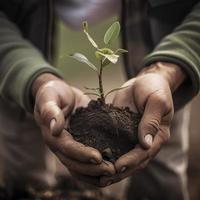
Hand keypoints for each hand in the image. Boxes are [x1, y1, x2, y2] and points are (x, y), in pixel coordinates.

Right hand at [32, 73, 114, 185]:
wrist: (59, 93)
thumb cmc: (53, 93)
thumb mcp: (49, 96)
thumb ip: (50, 110)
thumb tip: (54, 128)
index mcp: (53, 135)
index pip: (67, 148)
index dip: (81, 154)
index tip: (98, 158)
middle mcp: (61, 145)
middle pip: (74, 163)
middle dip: (92, 169)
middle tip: (111, 171)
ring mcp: (70, 146)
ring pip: (80, 167)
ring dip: (96, 173)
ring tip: (114, 174)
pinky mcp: (80, 143)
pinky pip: (86, 160)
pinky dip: (96, 168)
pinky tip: (111, 170)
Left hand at [100, 62, 185, 185]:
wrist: (144, 81)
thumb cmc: (154, 88)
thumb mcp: (157, 100)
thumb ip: (151, 121)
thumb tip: (145, 143)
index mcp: (157, 135)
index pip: (144, 153)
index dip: (132, 161)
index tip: (118, 166)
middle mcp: (144, 140)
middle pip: (133, 160)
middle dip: (119, 170)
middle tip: (103, 178)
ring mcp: (132, 136)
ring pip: (122, 155)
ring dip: (110, 166)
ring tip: (96, 175)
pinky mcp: (121, 130)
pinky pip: (113, 143)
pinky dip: (105, 151)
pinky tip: (92, 157)